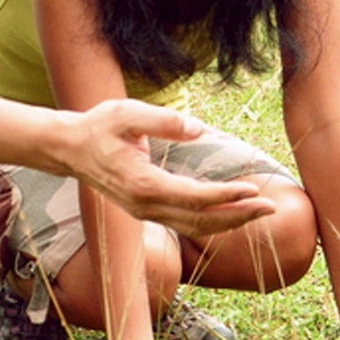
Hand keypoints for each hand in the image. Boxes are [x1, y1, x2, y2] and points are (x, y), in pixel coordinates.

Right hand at [63, 100, 271, 240]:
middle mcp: (146, 206)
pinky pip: (186, 223)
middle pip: (201, 220)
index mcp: (144, 184)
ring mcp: (146, 212)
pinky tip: (232, 213)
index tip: (252, 190)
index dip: (226, 196)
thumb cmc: (98, 127)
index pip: (194, 197)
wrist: (69, 149)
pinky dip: (213, 220)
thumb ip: (161, 120)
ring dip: (230, 221)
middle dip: (238, 215)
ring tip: (259, 213)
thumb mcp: (126, 113)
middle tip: (270, 209)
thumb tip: (197, 129)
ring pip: (195, 226)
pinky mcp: (147, 211)